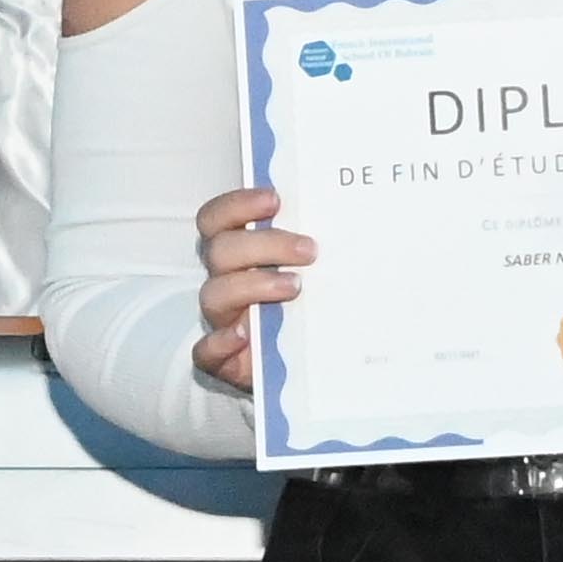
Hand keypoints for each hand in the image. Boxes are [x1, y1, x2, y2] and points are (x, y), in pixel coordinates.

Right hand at [191, 184, 311, 392]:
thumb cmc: (315, 305)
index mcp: (239, 251)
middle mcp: (226, 280)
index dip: (237, 205)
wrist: (315, 362)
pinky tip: (245, 336)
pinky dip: (221, 342)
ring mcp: (223, 320)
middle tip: (309, 250)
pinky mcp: (223, 360)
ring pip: (214, 294)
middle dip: (264, 244)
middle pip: (221, 250)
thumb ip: (321, 244)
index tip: (275, 199)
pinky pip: (206, 351)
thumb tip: (356, 214)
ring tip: (295, 288)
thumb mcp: (319, 268)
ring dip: (253, 286)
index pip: (217, 218)